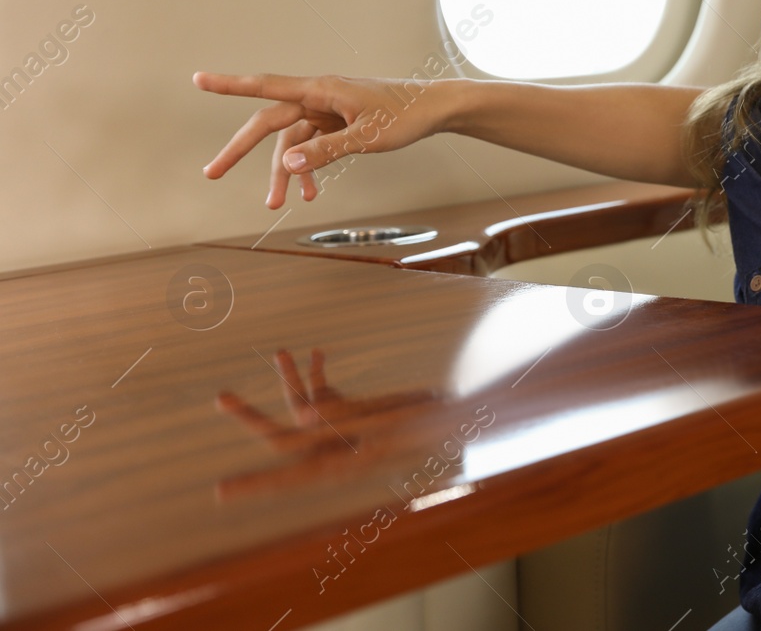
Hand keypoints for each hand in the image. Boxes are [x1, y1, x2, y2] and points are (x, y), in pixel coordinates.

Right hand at [194, 72, 443, 207]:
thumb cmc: (405, 116)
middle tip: (212, 174)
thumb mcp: (367, 137)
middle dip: (241, 150)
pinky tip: (311, 194)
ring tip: (276, 205)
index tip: (198, 79)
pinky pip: (312, 147)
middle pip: (269, 123)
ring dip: (284, 173)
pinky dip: (309, 169)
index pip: (266, 86)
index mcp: (321, 90)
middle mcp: (318, 97)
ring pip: (291, 142)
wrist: (434, 110)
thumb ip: (326, 150)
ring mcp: (327, 112)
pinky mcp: (337, 124)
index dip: (230, 85)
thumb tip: (287, 164)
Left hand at [214, 348, 436, 496]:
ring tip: (283, 351)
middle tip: (220, 398)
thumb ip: (339, 418)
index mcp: (339, 464)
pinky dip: (318, 374)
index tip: (221, 493)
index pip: (288, 475)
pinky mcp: (353, 413)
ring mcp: (342, 430)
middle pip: (281, 436)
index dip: (255, 484)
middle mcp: (334, 449)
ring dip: (290, 379)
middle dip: (251, 415)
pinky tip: (315, 353)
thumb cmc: (425, 426)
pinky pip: (326, 393)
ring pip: (302, 406)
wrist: (456, 418)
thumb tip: (297, 414)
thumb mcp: (382, 421)